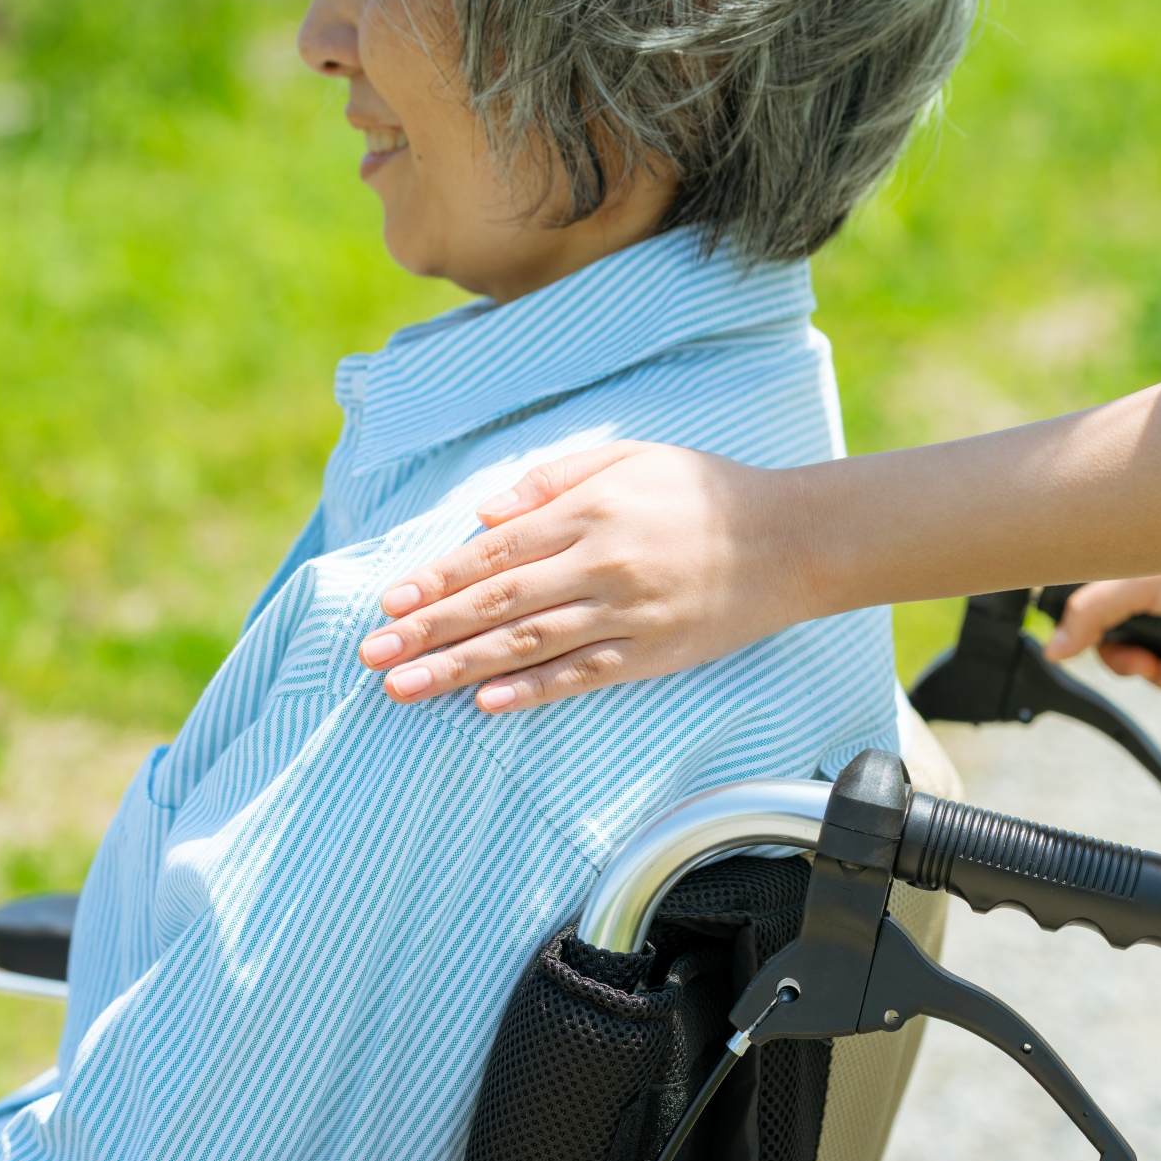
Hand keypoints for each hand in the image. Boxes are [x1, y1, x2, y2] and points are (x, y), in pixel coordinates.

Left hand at [356, 442, 813, 712]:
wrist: (789, 540)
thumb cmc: (702, 491)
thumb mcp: (628, 456)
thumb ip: (552, 480)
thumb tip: (483, 514)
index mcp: (589, 512)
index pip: (494, 551)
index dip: (437, 579)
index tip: (389, 602)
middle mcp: (600, 564)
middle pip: (497, 605)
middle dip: (428, 630)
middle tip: (371, 654)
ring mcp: (626, 614)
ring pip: (527, 646)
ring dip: (459, 668)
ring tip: (406, 687)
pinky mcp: (651, 653)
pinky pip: (580, 676)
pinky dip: (530, 691)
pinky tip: (484, 704)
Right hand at [1043, 560, 1160, 691]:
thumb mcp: (1143, 584)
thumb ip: (1092, 612)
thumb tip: (1052, 649)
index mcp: (1136, 582)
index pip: (1100, 630)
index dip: (1112, 654)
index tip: (1134, 660)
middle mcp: (1160, 603)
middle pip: (1129, 655)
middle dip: (1144, 669)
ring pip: (1160, 671)